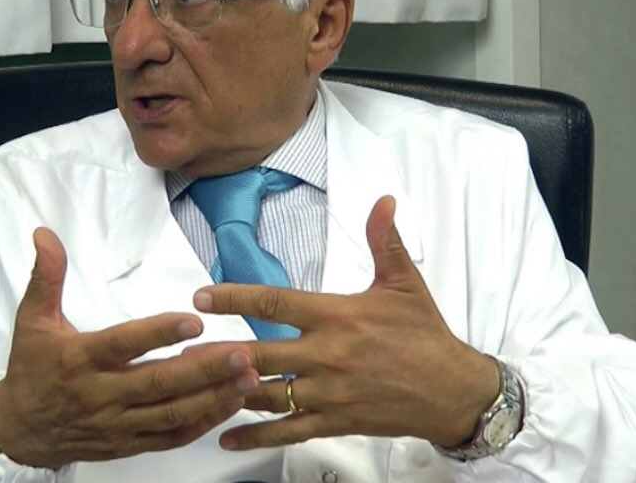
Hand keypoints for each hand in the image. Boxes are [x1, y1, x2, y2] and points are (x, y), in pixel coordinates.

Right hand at [0, 227, 260, 468]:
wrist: (19, 434)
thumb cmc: (31, 371)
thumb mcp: (32, 321)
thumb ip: (46, 278)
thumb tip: (45, 234)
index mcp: (80, 360)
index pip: (124, 344)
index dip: (159, 333)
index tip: (194, 320)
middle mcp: (101, 395)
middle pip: (158, 383)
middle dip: (204, 368)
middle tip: (242, 352)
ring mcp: (118, 423)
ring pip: (171, 413)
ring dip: (213, 397)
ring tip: (248, 377)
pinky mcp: (129, 444)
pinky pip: (170, 437)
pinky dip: (202, 423)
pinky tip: (230, 404)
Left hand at [191, 196, 499, 450]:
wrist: (453, 390)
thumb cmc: (425, 335)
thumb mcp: (404, 283)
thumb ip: (384, 241)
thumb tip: (382, 201)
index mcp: (337, 316)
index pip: (276, 304)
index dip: (235, 299)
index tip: (203, 297)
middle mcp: (327, 355)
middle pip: (261, 353)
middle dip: (219, 352)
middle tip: (182, 350)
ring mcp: (329, 392)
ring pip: (268, 394)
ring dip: (229, 391)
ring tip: (193, 387)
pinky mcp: (335, 420)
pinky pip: (288, 430)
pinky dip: (255, 434)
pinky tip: (226, 435)